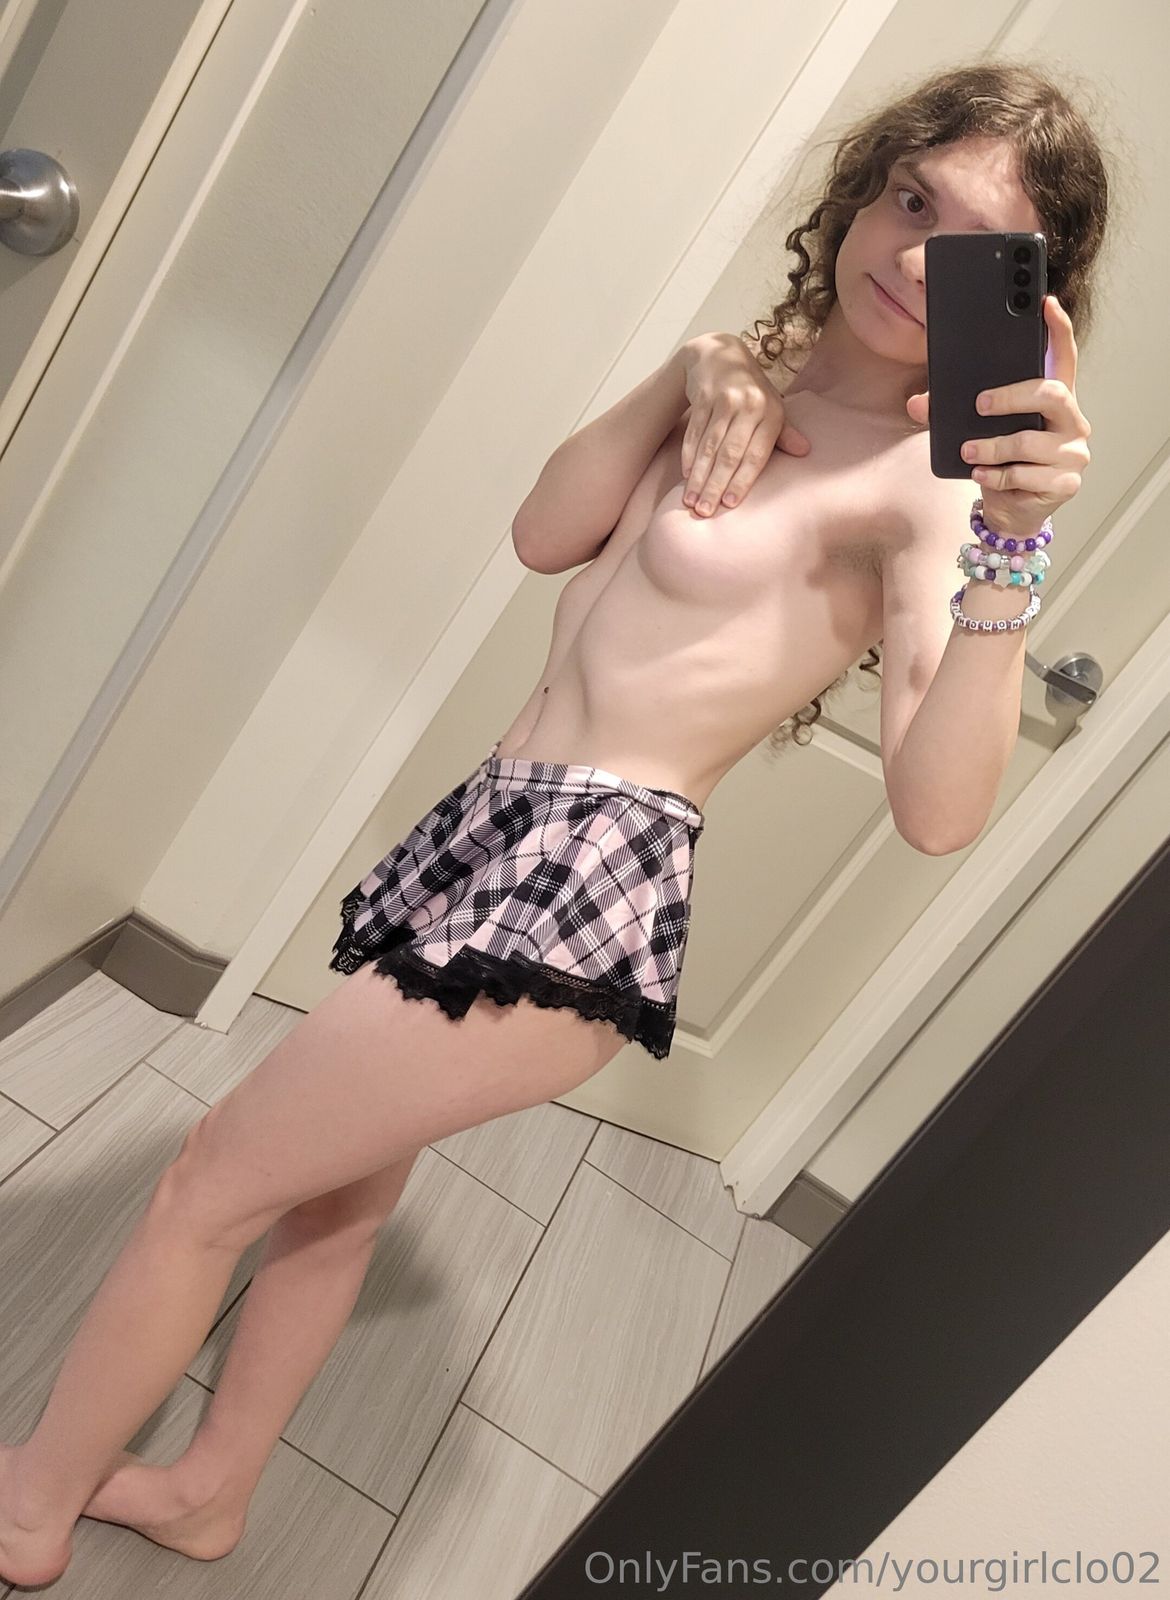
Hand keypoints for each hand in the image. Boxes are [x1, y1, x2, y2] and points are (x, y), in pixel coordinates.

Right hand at [679, 332, 809, 515]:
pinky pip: (694, 432)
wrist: (719, 353)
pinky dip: (689, 456)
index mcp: (770, 412)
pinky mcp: (703, 397)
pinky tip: (686, 475)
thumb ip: (784, 433)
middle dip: (716, 485)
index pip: (756, 454)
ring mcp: (723, 400)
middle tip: (705, 512)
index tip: (730, 504)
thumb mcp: (772, 407)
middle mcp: (748, 405)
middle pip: (729, 454)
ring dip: (699, 476)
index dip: (742, 480)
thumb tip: (804, 452)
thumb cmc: (751, 389)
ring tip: (691, 501)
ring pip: (709, 446)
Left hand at [905, 295, 1091, 537]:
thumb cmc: (1001, 461)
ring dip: (993, 446)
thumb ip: (952, 412)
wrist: (1012, 510)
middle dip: (1012, 396)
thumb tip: (916, 403)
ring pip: (1030, 441)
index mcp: (1055, 400)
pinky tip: (980, 473)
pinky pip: (1026, 475)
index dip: (1058, 329)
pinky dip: (996, 474)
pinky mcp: (1064, 482)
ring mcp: (1072, 453)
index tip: (1046, 303)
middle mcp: (1071, 421)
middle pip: (1052, 394)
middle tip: (981, 403)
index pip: (1064, 357)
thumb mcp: (979, 431)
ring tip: (968, 450)